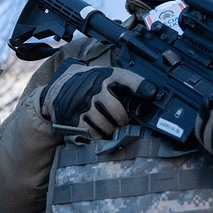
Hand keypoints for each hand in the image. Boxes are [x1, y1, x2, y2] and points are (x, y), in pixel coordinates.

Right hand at [40, 58, 155, 139]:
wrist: (60, 87)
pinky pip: (93, 134)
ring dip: (112, 130)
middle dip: (124, 121)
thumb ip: (128, 83)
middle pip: (118, 112)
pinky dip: (99, 136)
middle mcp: (94, 88)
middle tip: (124, 122)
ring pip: (107, 125)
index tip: (152, 94)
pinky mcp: (74, 118)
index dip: (141, 86)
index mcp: (105, 76)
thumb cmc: (90, 83)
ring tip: (112, 128)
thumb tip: (152, 94)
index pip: (126, 78)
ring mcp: (84, 104)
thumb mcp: (107, 76)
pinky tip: (100, 132)